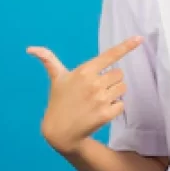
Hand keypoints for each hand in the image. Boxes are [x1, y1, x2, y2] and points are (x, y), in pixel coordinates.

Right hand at [27, 37, 142, 155]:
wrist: (59, 132)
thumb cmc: (59, 101)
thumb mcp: (56, 79)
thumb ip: (49, 61)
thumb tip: (30, 48)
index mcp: (84, 71)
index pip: (109, 55)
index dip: (126, 46)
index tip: (139, 38)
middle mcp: (93, 83)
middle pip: (120, 74)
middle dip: (112, 81)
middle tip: (97, 90)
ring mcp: (100, 98)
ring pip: (123, 88)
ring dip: (115, 94)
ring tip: (98, 100)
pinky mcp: (106, 113)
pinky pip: (122, 104)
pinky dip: (115, 108)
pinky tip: (101, 111)